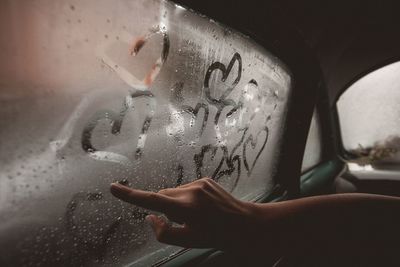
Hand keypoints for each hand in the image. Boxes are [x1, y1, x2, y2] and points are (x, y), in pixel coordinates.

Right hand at [110, 178, 261, 250]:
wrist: (245, 224)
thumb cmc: (217, 236)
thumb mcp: (189, 240)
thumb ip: (164, 232)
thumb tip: (150, 218)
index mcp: (186, 208)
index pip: (152, 201)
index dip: (131, 196)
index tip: (114, 188)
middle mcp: (191, 191)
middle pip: (162, 196)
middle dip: (164, 207)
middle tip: (182, 221)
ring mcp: (199, 182)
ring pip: (174, 192)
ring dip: (176, 203)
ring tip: (195, 215)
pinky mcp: (205, 179)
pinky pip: (186, 188)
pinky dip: (186, 198)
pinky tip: (202, 208)